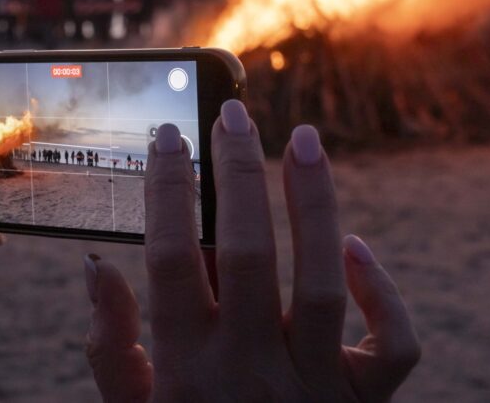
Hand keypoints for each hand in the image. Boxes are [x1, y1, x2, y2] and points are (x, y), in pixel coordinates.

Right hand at [84, 101, 419, 401]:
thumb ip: (110, 346)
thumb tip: (96, 265)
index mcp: (187, 369)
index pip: (171, 259)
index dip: (168, 188)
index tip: (168, 135)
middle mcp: (252, 371)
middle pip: (248, 253)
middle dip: (238, 173)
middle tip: (233, 114)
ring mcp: (316, 388)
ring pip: (324, 282)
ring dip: (314, 203)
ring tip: (304, 140)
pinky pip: (393, 347)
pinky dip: (386, 293)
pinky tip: (355, 247)